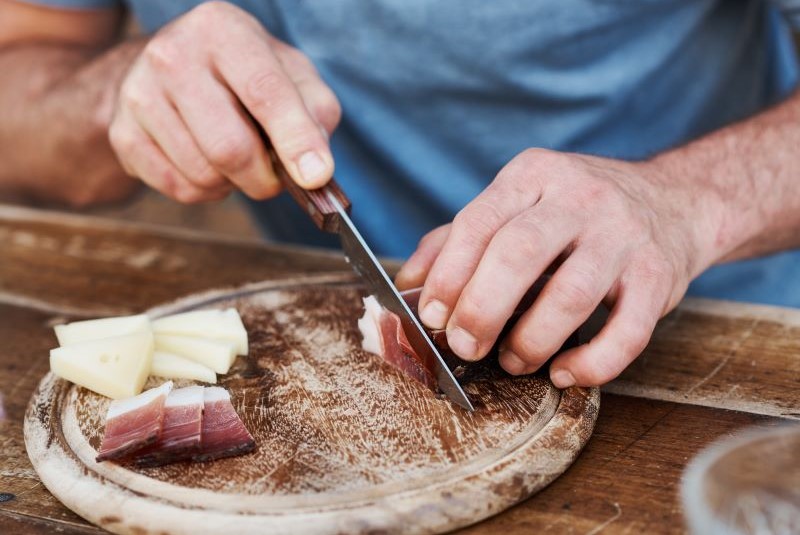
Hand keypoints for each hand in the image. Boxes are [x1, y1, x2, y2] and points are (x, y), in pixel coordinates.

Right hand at [108, 1, 339, 202]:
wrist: (173, 69)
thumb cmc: (247, 75)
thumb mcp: (291, 75)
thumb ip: (315, 113)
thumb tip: (315, 169)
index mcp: (223, 29)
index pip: (264, 92)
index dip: (294, 139)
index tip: (315, 176)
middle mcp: (172, 54)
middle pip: (230, 147)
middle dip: (264, 178)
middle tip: (275, 177)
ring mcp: (140, 94)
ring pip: (204, 174)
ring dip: (234, 184)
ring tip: (238, 159)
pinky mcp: (123, 133)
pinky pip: (179, 189)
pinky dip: (207, 191)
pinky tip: (209, 164)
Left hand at [396, 148, 718, 387]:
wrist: (673, 201)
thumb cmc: (575, 213)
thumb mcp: (516, 203)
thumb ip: (458, 238)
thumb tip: (408, 283)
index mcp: (533, 176)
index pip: (479, 223)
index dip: (449, 276)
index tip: (431, 317)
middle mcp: (580, 197)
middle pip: (519, 254)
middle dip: (482, 309)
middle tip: (464, 346)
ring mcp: (625, 234)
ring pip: (571, 295)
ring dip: (532, 340)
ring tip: (513, 361)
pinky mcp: (659, 275)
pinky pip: (628, 331)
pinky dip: (592, 363)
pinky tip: (565, 373)